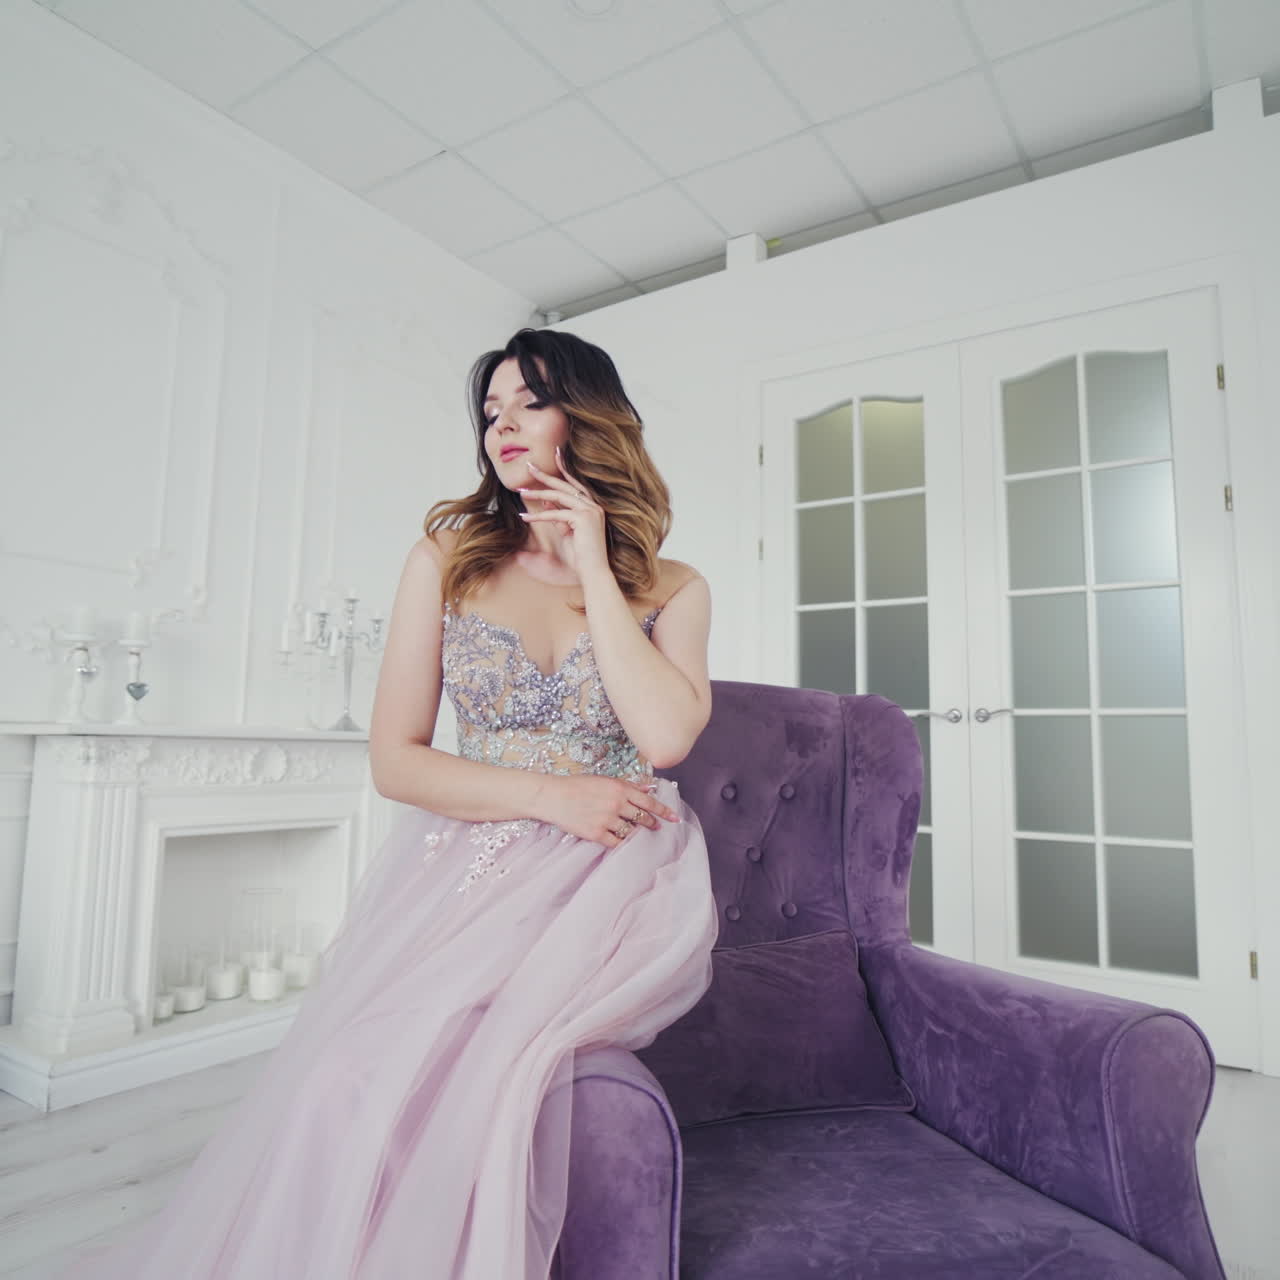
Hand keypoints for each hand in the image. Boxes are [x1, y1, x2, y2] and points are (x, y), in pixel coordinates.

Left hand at [516, 445, 608, 577]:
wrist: (594, 573)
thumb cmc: (582, 558)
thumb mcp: (567, 533)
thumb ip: (559, 517)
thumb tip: (547, 504)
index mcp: (593, 507)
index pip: (575, 484)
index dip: (564, 469)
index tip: (554, 455)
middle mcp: (593, 506)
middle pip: (565, 485)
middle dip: (546, 475)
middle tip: (529, 467)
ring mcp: (590, 511)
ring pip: (559, 496)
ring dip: (538, 494)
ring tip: (521, 492)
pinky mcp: (583, 519)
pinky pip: (556, 514)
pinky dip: (539, 516)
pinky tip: (525, 518)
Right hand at [536, 774, 680, 847]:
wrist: (553, 797)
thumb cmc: (577, 786)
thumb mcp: (604, 780)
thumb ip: (627, 785)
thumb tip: (648, 787)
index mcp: (619, 788)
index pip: (648, 801)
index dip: (663, 810)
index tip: (674, 817)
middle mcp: (616, 804)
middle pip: (642, 817)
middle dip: (652, 824)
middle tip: (657, 827)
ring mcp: (607, 819)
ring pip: (631, 831)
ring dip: (637, 834)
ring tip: (639, 835)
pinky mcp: (596, 833)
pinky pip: (616, 842)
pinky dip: (623, 843)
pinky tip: (625, 844)